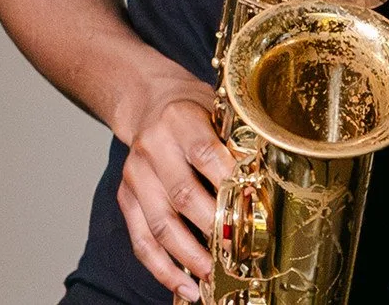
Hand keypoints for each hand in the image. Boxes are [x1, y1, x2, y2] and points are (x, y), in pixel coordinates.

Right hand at [115, 74, 234, 300]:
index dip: (227, 181)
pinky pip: (141, 240)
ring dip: (189, 255)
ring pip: (160, 224)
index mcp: (179, 118)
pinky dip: (163, 268)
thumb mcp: (215, 108)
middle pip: (182, 194)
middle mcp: (152, 146)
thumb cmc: (192, 109)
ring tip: (213, 274)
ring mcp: (135, 174)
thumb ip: (234, 139)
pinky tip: (185, 286)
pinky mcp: (125, 198)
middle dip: (213, 226)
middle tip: (237, 248)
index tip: (250, 205)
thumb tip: (263, 183)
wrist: (149, 101)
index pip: (205, 153)